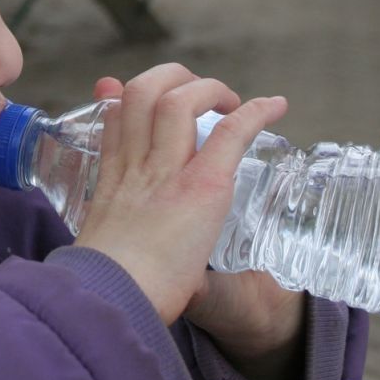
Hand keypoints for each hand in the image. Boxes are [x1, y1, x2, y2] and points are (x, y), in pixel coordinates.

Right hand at [90, 74, 304, 379]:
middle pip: (143, 92)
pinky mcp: (203, 186)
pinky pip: (230, 134)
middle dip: (169, 78)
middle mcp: (135, 166)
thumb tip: (158, 274)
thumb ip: (129, 257)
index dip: (120, 96)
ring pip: (180, 101)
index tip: (124, 91)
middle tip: (191, 92)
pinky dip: (257, 114)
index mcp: (111, 183)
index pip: (114, 117)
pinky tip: (276, 107)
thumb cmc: (109, 292)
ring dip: (208, 89)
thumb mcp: (104, 258)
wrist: (111, 301)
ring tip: (228, 101)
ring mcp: (167, 171)